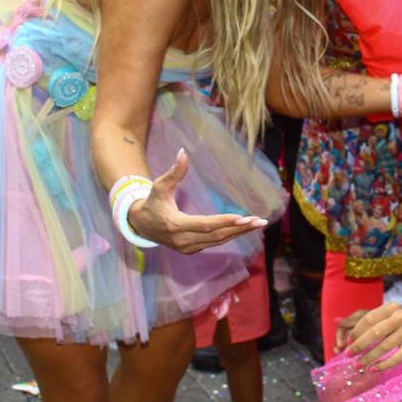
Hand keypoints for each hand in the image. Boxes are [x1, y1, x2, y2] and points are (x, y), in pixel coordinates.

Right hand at [127, 150, 267, 253]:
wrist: (142, 225)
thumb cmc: (152, 202)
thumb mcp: (159, 186)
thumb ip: (174, 172)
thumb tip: (183, 152)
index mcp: (175, 225)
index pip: (205, 225)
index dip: (224, 221)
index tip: (243, 217)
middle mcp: (183, 241)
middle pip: (216, 235)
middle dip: (239, 228)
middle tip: (259, 221)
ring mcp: (188, 248)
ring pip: (218, 241)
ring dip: (239, 233)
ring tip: (257, 224)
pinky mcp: (192, 249)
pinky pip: (214, 242)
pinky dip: (230, 235)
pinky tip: (244, 228)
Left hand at [341, 303, 401, 370]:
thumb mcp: (393, 320)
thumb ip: (376, 325)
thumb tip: (350, 339)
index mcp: (393, 307)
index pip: (369, 318)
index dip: (357, 331)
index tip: (347, 342)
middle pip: (375, 332)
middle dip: (359, 345)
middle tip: (349, 355)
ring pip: (384, 346)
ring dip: (368, 357)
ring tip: (358, 365)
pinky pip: (397, 357)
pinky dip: (383, 364)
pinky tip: (374, 369)